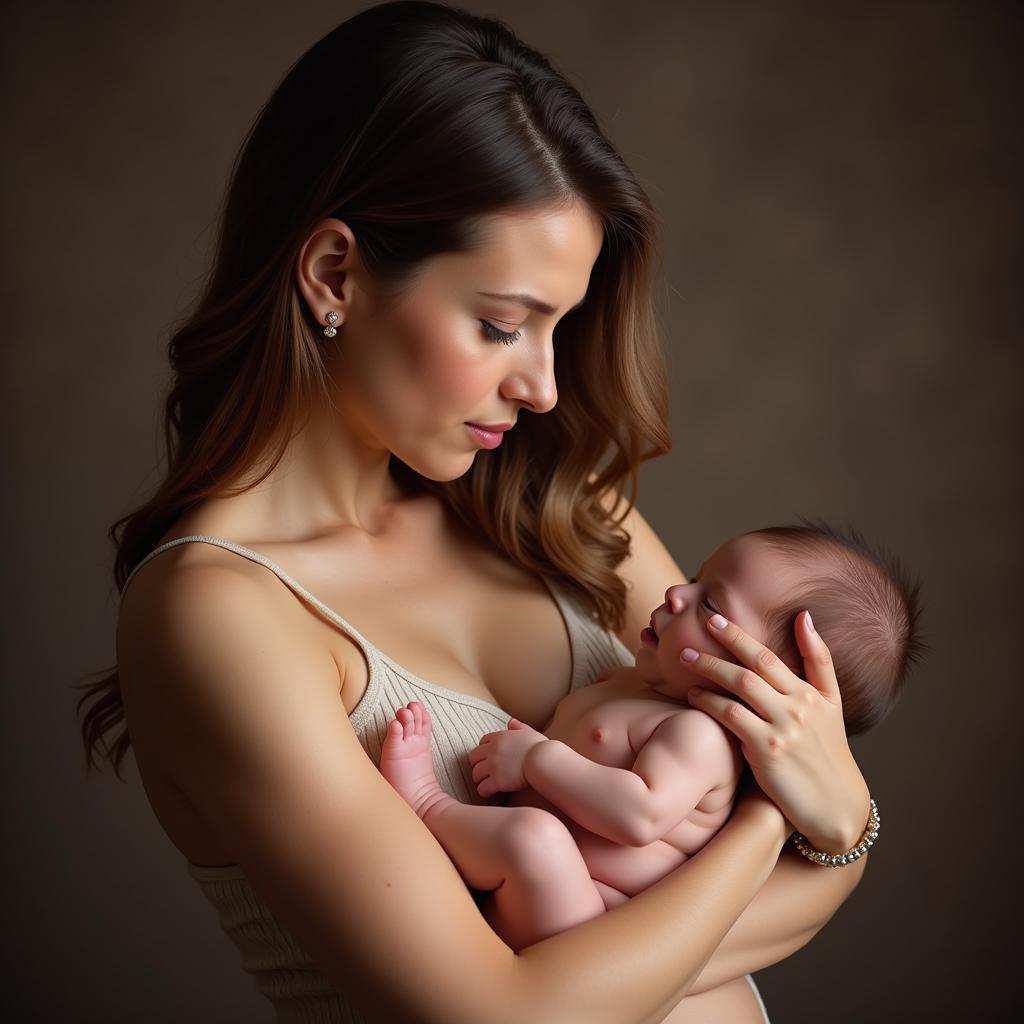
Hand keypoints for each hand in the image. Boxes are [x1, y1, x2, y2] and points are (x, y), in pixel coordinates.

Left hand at [468, 719, 546, 796]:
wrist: (544, 760)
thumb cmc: (541, 747)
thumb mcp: (529, 732)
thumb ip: (519, 727)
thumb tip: (511, 722)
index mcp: (499, 737)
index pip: (482, 741)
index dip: (483, 749)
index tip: (487, 756)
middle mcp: (492, 750)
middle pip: (474, 757)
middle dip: (476, 764)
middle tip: (482, 771)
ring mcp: (493, 766)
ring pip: (475, 774)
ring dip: (479, 779)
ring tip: (484, 783)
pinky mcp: (497, 781)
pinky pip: (482, 788)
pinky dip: (484, 791)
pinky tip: (488, 792)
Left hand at [684, 610, 871, 852]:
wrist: (836, 805)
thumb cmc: (828, 752)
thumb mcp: (831, 704)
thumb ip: (818, 660)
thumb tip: (804, 616)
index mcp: (810, 693)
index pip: (770, 656)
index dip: (740, 635)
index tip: (714, 619)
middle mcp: (798, 706)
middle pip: (754, 666)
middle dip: (722, 644)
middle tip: (693, 632)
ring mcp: (783, 728)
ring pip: (741, 687)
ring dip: (710, 670)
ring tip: (685, 660)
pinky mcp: (767, 751)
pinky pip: (732, 717)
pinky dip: (710, 702)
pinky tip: (693, 696)